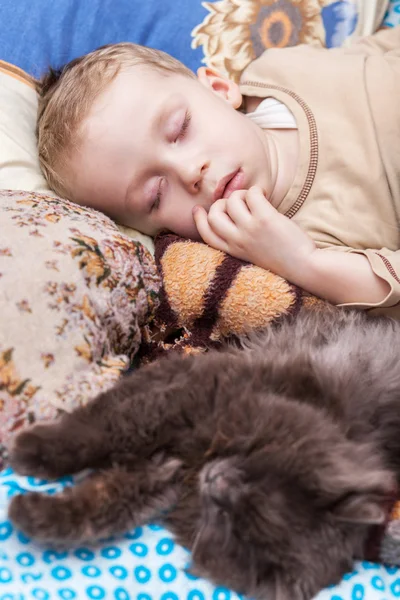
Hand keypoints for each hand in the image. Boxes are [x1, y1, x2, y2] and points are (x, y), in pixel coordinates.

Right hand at [193, 186, 315, 281]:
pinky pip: (252, 194)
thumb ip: (239, 239)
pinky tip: (265, 196)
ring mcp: (250, 230)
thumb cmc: (282, 259)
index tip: (198, 209)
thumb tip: (232, 213)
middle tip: (236, 202)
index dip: (199, 219)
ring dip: (241, 194)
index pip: (205, 234)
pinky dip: (257, 190)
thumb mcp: (252, 254)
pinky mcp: (265, 219)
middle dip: (221, 203)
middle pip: (214, 215)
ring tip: (254, 198)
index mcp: (232, 251)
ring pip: (232, 201)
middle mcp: (237, 241)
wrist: (303, 267)